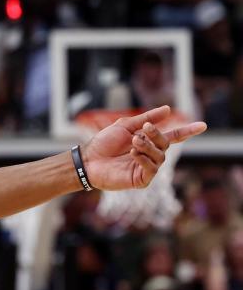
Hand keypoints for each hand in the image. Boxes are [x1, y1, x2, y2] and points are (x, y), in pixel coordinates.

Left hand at [81, 106, 205, 190]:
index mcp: (148, 142)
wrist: (87, 160)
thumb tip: (168, 109)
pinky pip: (151, 169)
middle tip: (145, 129)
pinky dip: (144, 159)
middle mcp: (150, 155)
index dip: (186, 131)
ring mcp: (146, 168)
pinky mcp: (140, 180)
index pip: (172, 136)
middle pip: (165, 144)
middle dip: (157, 135)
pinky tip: (132, 153)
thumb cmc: (103, 143)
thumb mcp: (125, 126)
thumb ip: (146, 118)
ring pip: (160, 157)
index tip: (202, 125)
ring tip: (133, 142)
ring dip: (148, 146)